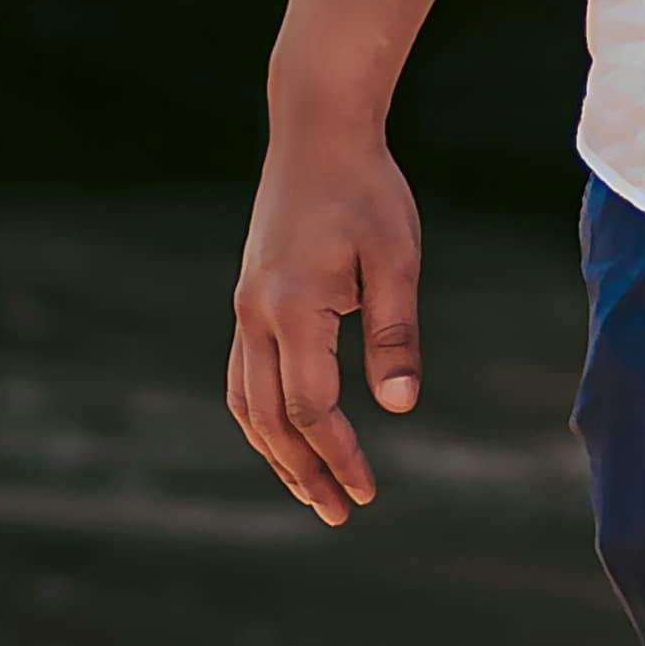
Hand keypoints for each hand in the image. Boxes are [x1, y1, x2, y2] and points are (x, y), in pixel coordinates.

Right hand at [228, 100, 425, 519]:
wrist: (316, 133)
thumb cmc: (367, 192)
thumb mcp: (397, 259)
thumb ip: (395, 334)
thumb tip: (400, 406)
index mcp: (293, 307)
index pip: (311, 406)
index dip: (339, 454)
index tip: (368, 490)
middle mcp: (256, 314)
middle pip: (271, 418)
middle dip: (305, 471)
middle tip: (342, 512)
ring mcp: (245, 308)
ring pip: (247, 402)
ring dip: (277, 453)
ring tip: (311, 492)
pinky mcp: (249, 301)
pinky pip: (245, 376)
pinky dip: (263, 417)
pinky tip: (289, 436)